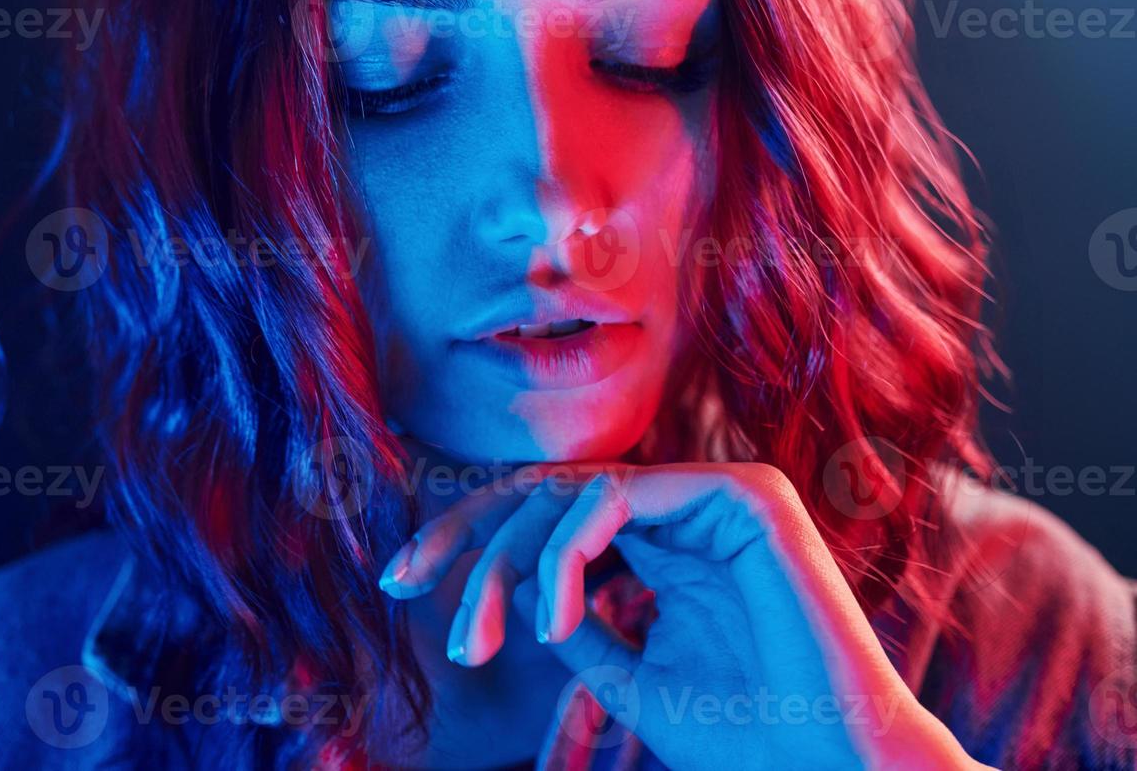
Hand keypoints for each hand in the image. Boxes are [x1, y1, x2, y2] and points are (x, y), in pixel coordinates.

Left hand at [378, 461, 989, 769]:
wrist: (829, 770)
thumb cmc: (745, 734)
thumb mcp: (626, 674)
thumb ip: (576, 622)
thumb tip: (514, 591)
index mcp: (664, 541)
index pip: (548, 511)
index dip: (468, 538)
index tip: (400, 583)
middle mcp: (686, 507)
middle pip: (544, 488)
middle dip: (465, 538)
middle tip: (407, 588)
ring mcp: (714, 494)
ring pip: (569, 489)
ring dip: (506, 560)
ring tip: (483, 639)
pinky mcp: (742, 495)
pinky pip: (614, 497)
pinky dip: (564, 554)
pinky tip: (552, 618)